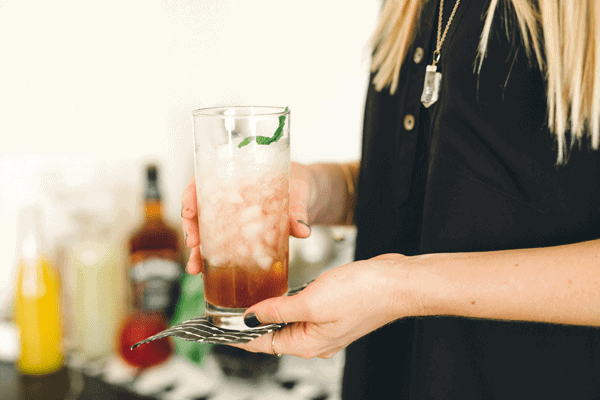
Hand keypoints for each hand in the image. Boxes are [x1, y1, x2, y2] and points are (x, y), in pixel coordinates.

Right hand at [181, 162, 313, 273]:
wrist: (309, 196)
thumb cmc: (300, 185)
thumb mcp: (299, 193)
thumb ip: (297, 210)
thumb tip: (302, 230)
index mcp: (237, 177)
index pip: (204, 180)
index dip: (191, 194)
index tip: (190, 210)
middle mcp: (229, 196)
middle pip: (200, 209)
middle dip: (192, 227)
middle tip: (193, 243)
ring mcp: (233, 217)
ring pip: (207, 231)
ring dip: (198, 250)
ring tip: (194, 267)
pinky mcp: (241, 234)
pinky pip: (222, 245)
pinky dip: (213, 258)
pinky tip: (206, 272)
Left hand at [234, 254, 418, 358]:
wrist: (395, 282)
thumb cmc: (361, 294)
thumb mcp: (311, 302)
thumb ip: (278, 310)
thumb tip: (251, 317)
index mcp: (307, 344)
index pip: (263, 343)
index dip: (239, 335)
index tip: (218, 329)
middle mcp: (315, 339)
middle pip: (275, 333)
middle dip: (253, 321)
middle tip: (230, 305)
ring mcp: (325, 325)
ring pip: (289, 320)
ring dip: (272, 309)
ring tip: (251, 296)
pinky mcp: (334, 310)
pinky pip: (304, 310)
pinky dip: (290, 302)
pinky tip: (283, 290)